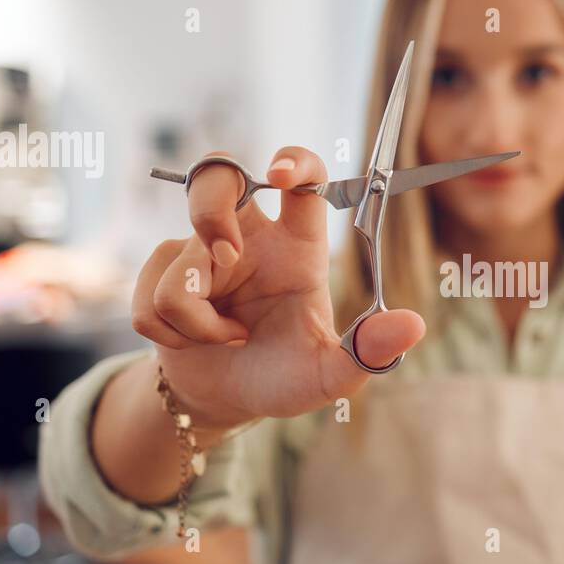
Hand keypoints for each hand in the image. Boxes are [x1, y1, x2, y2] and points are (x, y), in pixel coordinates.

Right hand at [131, 147, 425, 428]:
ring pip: (178, 260)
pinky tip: (194, 342)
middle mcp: (248, 238)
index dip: (294, 161)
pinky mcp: (161, 273)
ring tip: (227, 338)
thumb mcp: (330, 374)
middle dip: (211, 208)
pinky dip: (173, 334)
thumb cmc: (282, 377)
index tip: (281, 174)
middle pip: (218, 175)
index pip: (301, 178)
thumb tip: (412, 327)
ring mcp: (199, 252)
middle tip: (227, 255)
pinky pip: (151, 299)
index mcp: (297, 246)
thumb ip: (368, 352)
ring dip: (196, 316)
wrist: (226, 402)